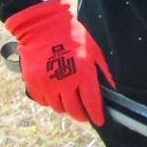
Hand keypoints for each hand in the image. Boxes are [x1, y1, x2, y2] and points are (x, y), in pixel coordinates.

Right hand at [3, 0, 112, 124]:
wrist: (42, 26)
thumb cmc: (72, 36)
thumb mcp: (94, 51)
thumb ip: (104, 72)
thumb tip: (113, 89)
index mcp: (83, 74)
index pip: (91, 103)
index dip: (96, 115)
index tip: (100, 121)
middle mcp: (64, 82)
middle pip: (74, 110)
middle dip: (81, 115)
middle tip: (84, 114)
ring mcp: (47, 84)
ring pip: (58, 108)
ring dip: (65, 107)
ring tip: (69, 100)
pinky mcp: (33, 83)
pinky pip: (43, 101)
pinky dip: (50, 100)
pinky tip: (55, 92)